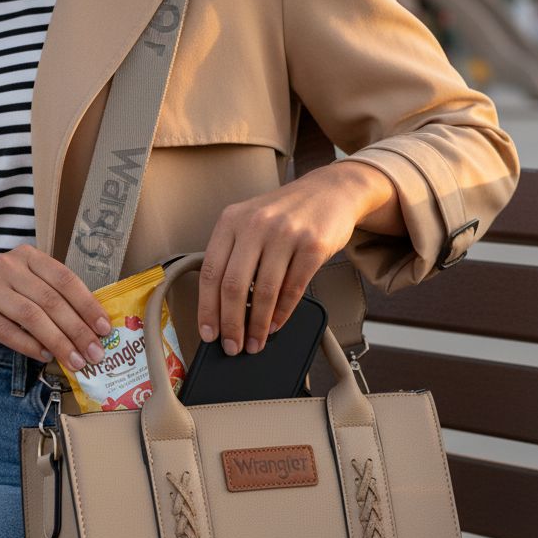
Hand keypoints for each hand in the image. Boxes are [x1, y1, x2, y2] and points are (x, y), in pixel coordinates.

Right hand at [0, 244, 111, 370]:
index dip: (88, 305)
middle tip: (95, 353)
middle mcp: (8, 266)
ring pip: (32, 317)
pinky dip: (31, 346)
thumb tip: (93, 329)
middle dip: (78, 330)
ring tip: (75, 361)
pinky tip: (46, 357)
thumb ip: (53, 299)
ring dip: (59, 342)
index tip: (105, 329)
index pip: (65, 279)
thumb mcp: (26, 289)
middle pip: (51, 300)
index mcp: (28, 256)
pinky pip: (9, 333)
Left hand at [197, 161, 402, 355]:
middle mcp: (255, 224)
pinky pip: (293, 289)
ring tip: (255, 342)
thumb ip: (235, 255)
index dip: (207, 308)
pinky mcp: (312, 245)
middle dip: (231, 324)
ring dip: (257, 325)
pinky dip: (281, 314)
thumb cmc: (286, 214)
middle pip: (233, 286)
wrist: (330, 191)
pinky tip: (275, 325)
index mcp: (231, 220)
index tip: (208, 333)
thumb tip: (222, 309)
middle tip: (232, 346)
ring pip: (264, 292)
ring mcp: (285, 233)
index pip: (210, 272)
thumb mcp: (251, 222)